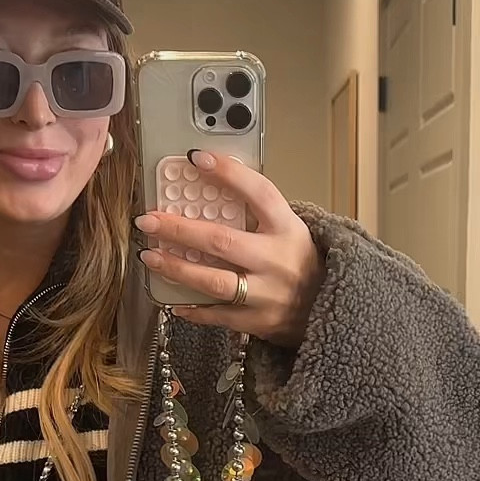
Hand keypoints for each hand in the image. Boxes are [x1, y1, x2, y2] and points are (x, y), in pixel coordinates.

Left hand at [134, 151, 325, 348]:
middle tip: (149, 220)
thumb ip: (257, 214)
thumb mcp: (289, 231)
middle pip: (221, 241)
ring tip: (151, 257)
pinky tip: (173, 301)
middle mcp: (277, 261)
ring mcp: (267, 294)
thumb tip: (208, 192)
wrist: (330, 310)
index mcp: (288, 229)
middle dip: (180, 229)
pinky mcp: (258, 321)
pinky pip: (217, 315)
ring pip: (213, 281)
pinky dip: (193, 309)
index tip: (197, 159)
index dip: (228, 174)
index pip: (259, 193)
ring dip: (177, 268)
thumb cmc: (300, 264)